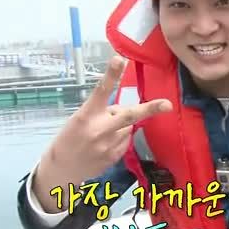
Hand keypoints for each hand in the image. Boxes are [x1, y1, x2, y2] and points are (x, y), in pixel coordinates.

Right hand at [39, 56, 171, 184]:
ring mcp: (107, 145)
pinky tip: (105, 144)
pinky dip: (120, 138)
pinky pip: (126, 141)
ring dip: (122, 126)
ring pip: (129, 127)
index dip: (111, 75)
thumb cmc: (71, 137)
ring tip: (103, 133)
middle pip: (128, 116)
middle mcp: (99, 129)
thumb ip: (101, 112)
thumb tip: (124, 110)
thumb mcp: (79, 119)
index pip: (100, 91)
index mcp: (86, 115)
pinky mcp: (114, 157)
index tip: (120, 60)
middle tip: (167, 104)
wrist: (62, 168)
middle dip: (150, 109)